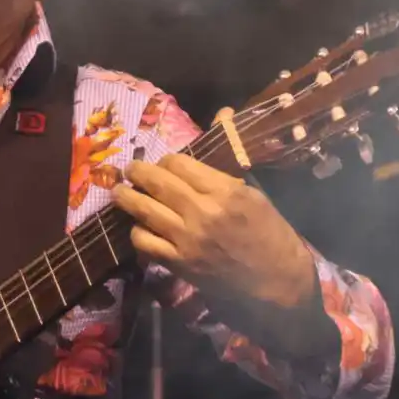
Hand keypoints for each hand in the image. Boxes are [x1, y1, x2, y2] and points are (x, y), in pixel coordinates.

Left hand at [111, 154, 316, 307]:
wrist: (278, 286)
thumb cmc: (272, 236)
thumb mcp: (257, 194)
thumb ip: (229, 160)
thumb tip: (222, 113)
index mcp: (226, 191)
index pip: (179, 164)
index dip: (166, 161)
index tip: (163, 165)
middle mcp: (203, 212)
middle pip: (156, 182)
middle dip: (137, 172)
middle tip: (129, 169)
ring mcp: (188, 239)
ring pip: (143, 210)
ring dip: (126, 197)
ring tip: (119, 192)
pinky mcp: (179, 263)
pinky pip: (145, 241)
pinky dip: (137, 231)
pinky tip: (139, 227)